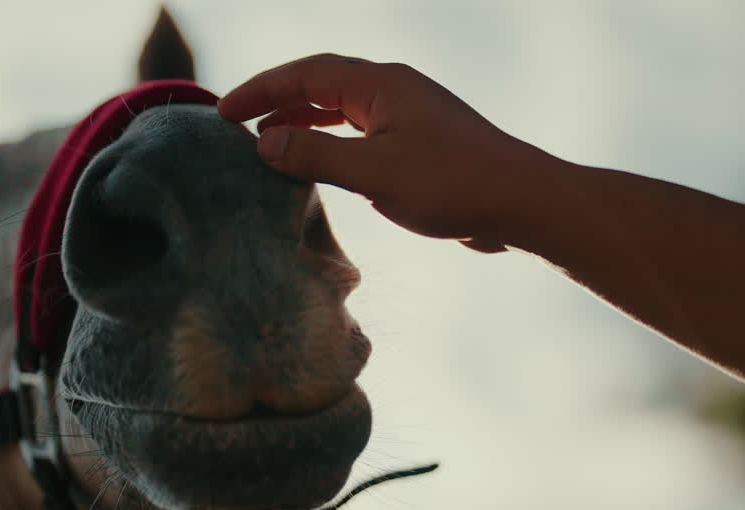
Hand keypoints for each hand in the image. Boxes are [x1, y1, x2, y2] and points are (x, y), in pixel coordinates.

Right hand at [219, 54, 545, 248]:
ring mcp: (411, 117)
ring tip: (270, 147)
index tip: (223, 112)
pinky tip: (324, 171)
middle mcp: (395, 92)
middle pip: (323, 86)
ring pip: (345, 112)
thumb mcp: (372, 173)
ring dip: (306, 126)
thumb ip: (315, 156)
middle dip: (279, 103)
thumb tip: (265, 143)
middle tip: (240, 127)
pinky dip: (335, 146)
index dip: (261, 90)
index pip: (306, 74)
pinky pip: (365, 136)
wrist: (520, 201)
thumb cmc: (452, 183)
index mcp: (381, 85)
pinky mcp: (424, 145)